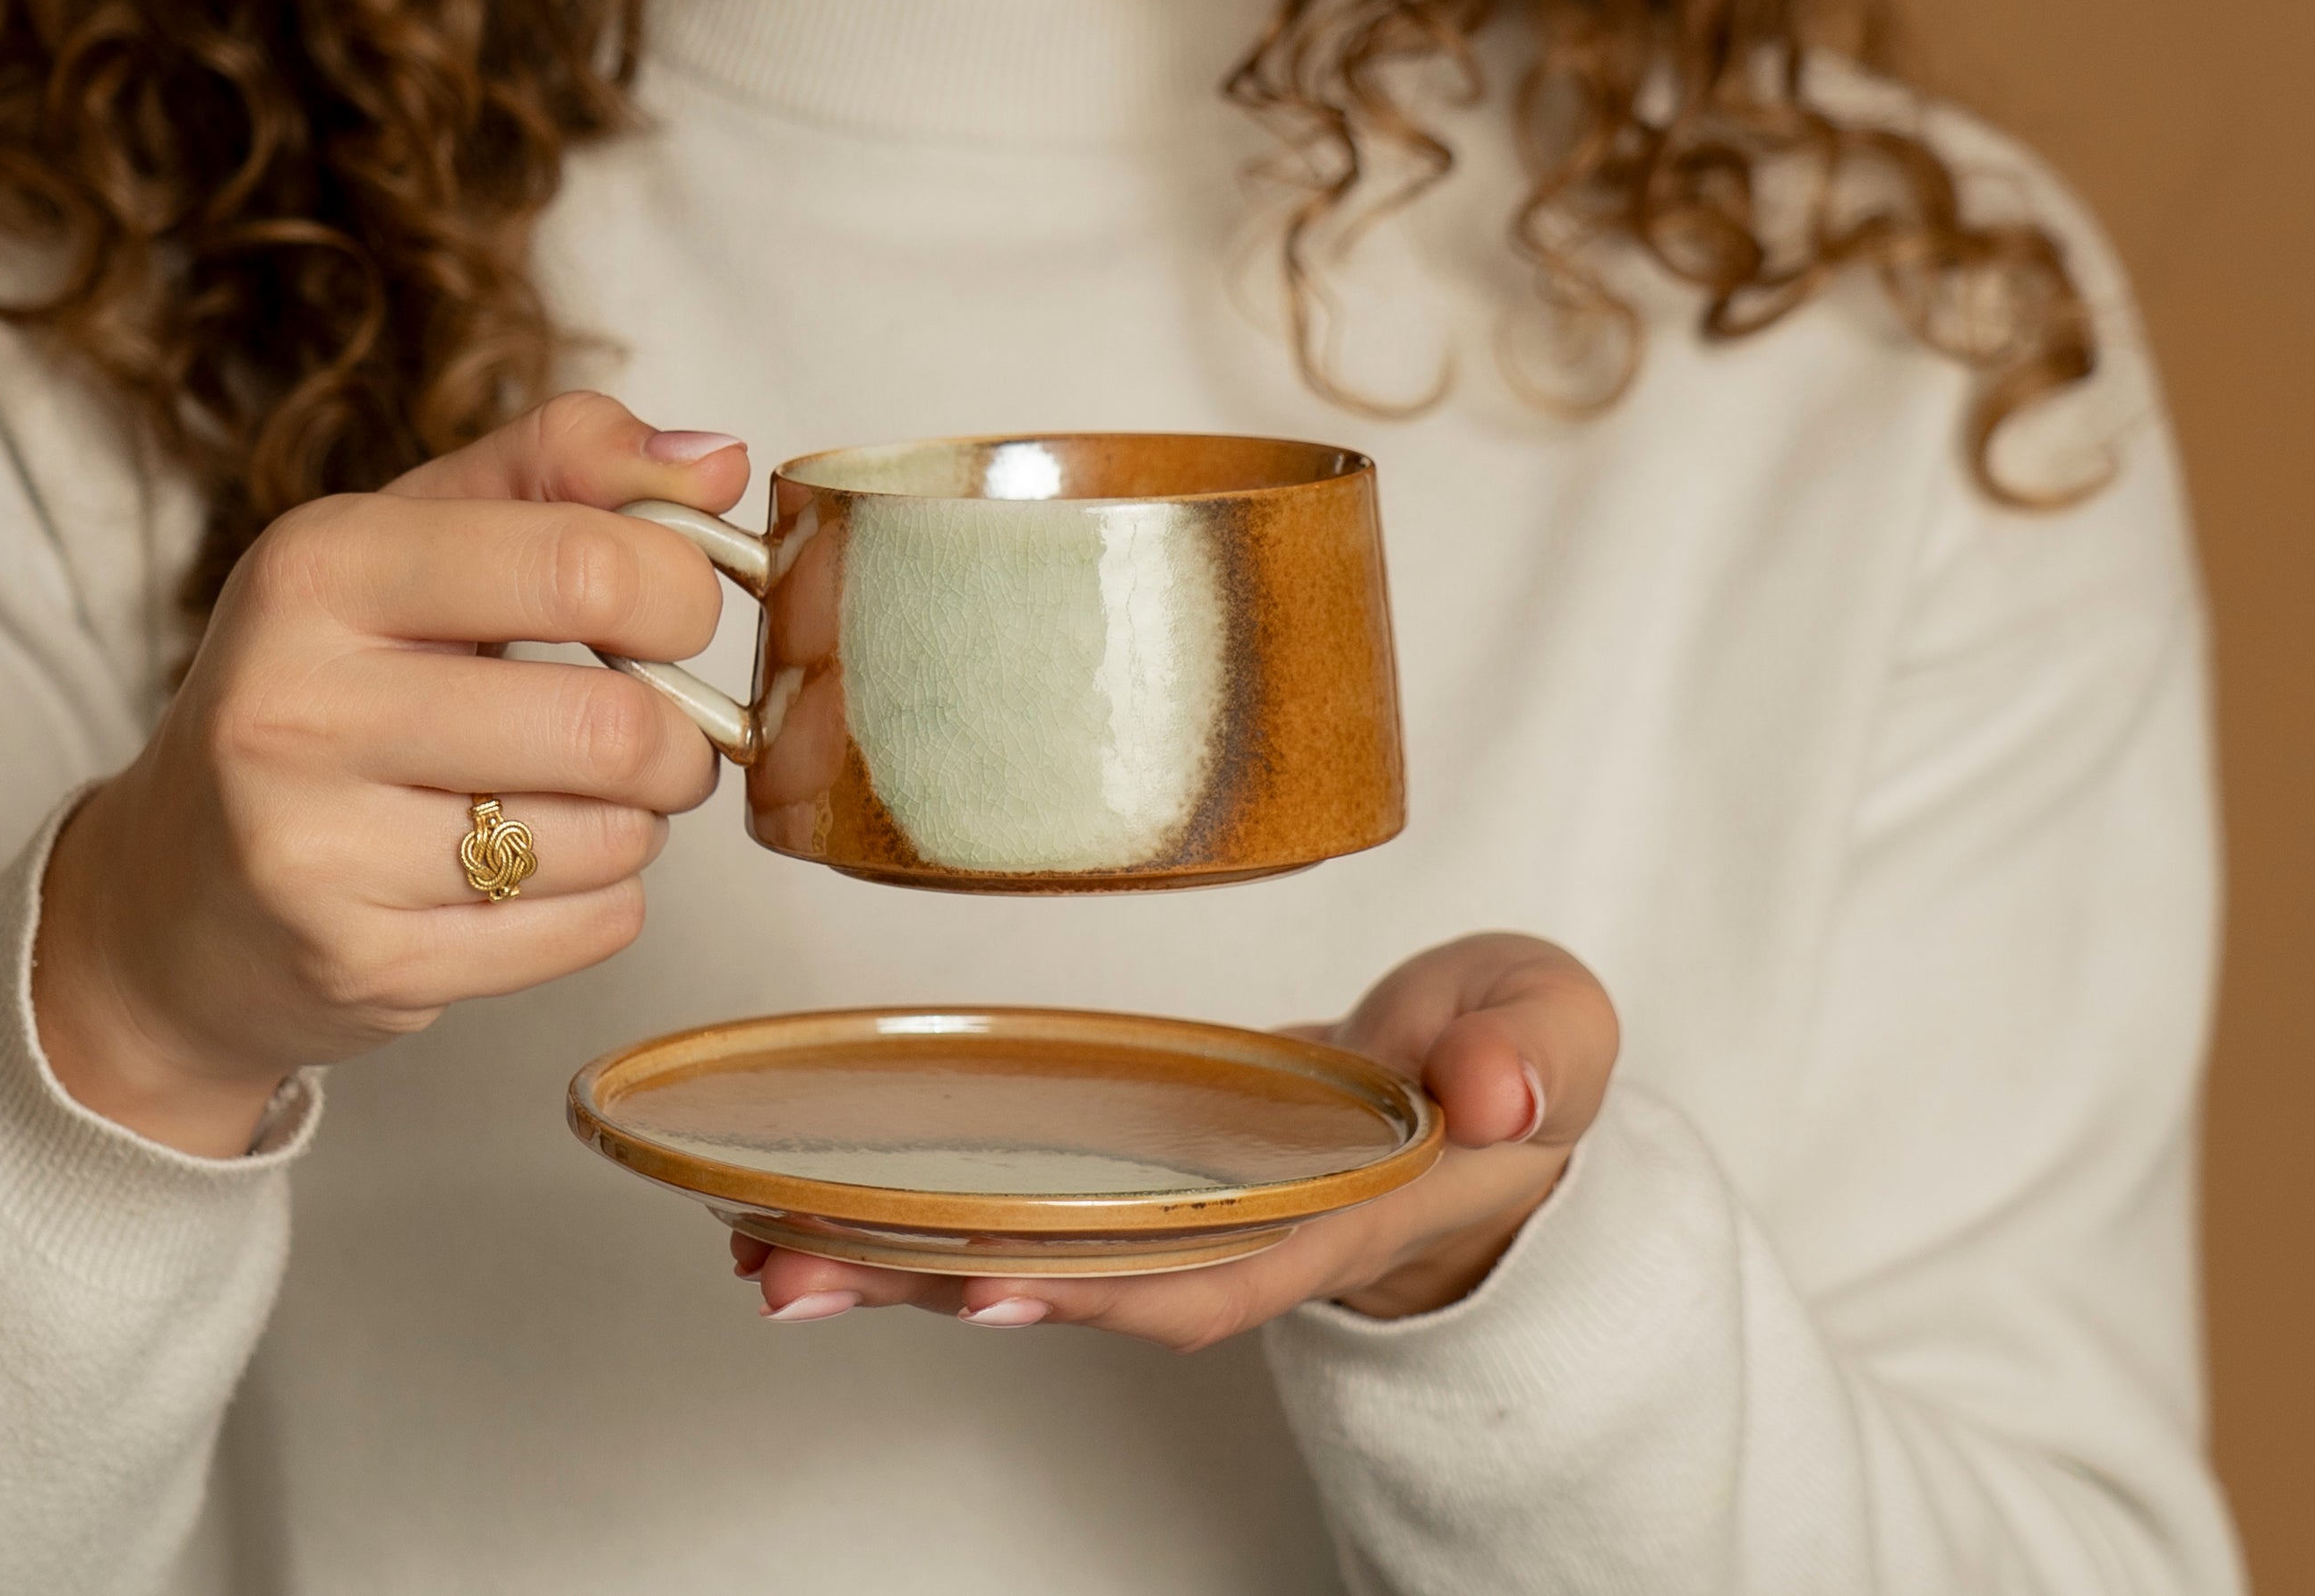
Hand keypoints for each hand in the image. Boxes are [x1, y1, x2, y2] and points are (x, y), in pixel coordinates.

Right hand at [33, 392, 752, 1154]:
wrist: (175, 898)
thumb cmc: (325, 689)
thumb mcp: (405, 540)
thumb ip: (556, 471)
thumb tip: (718, 463)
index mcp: (319, 566)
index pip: (585, 563)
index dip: (684, 592)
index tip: (677, 612)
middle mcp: (298, 705)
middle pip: (613, 722)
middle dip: (683, 734)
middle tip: (659, 732)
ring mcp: (318, 850)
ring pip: (612, 835)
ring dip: (640, 820)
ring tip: (579, 799)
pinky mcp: (364, 965)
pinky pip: (589, 928)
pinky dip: (603, 899)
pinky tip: (537, 874)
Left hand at [740, 934, 1617, 1345]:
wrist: (1489, 1079)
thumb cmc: (1513, 1053)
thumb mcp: (1555, 1030)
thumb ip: (1534, 1053)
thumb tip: (1493, 1089)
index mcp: (1339, 1211)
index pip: (1213, 1267)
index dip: (1106, 1284)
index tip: (995, 1281)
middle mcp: (1240, 1231)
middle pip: (1080, 1284)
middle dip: (940, 1283)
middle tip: (793, 1271)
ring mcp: (1179, 1207)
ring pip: (1027, 1254)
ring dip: (893, 1263)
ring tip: (759, 1254)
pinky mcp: (1134, 1171)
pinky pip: (1015, 1204)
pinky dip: (911, 1214)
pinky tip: (806, 1207)